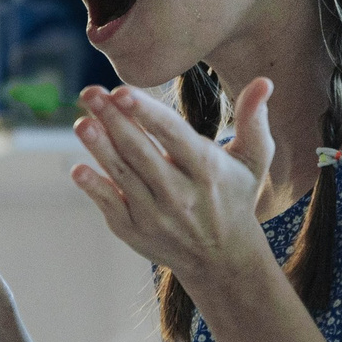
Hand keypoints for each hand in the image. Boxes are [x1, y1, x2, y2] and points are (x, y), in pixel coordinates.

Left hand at [70, 79, 282, 303]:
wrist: (223, 259)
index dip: (146, 113)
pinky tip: (78, 168)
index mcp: (208, 170)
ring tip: (82, 122)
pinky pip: (111, 207)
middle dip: (114, 121)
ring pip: (124, 176)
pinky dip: (95, 188)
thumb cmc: (235, 198)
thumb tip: (264, 81)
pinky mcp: (135, 232)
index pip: (173, 136)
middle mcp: (181, 194)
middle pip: (142, 153)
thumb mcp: (253, 161)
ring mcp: (156, 215)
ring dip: (100, 149)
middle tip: (89, 93)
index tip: (121, 91)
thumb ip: (254, 120)